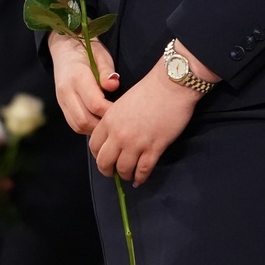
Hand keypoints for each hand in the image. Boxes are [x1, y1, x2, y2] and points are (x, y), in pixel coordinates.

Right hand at [48, 33, 118, 134]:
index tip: (125, 111)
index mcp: (77, 77)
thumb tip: (114, 86)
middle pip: (85, 119)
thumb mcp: (100, 54)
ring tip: (110, 123)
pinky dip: (87, 127)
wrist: (64, 48)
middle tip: (119, 121)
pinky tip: (99, 121)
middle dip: (104, 125)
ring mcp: (61, 99)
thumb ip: (107, 70)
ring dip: (95, 129)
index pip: (95, 104)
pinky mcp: (61, 105)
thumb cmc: (87, 50)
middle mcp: (66, 91)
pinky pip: (74, 124)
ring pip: (78, 125)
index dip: (111, 112)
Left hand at [87, 56, 202, 185]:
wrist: (171, 85)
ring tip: (129, 175)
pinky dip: (141, 178)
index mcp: (108, 120)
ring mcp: (136, 143)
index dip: (98, 156)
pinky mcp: (154, 148)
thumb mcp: (123, 104)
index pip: (94, 146)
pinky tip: (140, 179)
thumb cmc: (149, 90)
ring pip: (123, 170)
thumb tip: (115, 139)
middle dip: (108, 171)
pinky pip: (143, 170)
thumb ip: (115, 121)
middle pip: (104, 162)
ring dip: (126, 175)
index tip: (105, 159)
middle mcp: (118, 134)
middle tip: (114, 172)